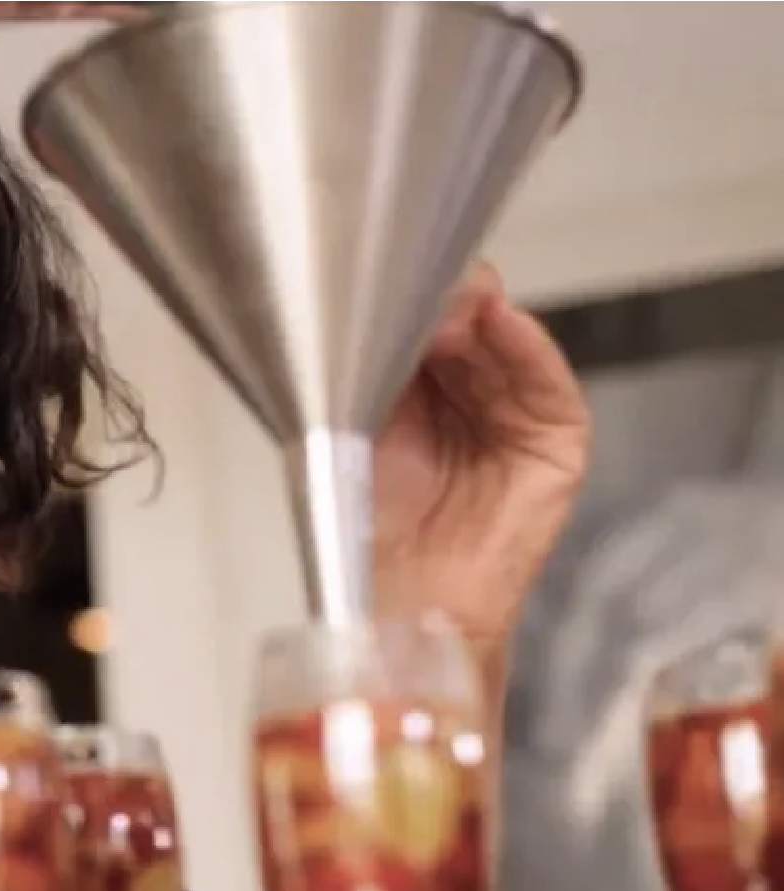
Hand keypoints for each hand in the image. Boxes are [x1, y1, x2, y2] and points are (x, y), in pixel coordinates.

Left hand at [371, 263, 590, 699]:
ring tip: (450, 300)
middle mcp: (469, 390)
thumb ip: (370, 364)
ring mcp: (515, 414)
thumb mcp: (352, 424)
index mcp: (416, 382)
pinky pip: (549, 385)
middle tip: (412, 279)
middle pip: (467, 318)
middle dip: (440, 296)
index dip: (405, 291)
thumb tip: (377, 302)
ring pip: (507, 340)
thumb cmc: (366, 525)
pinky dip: (528, 349)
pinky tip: (500, 323)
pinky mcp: (554, 445)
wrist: (400, 603)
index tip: (381, 271)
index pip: (421, 314)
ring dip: (479, 314)